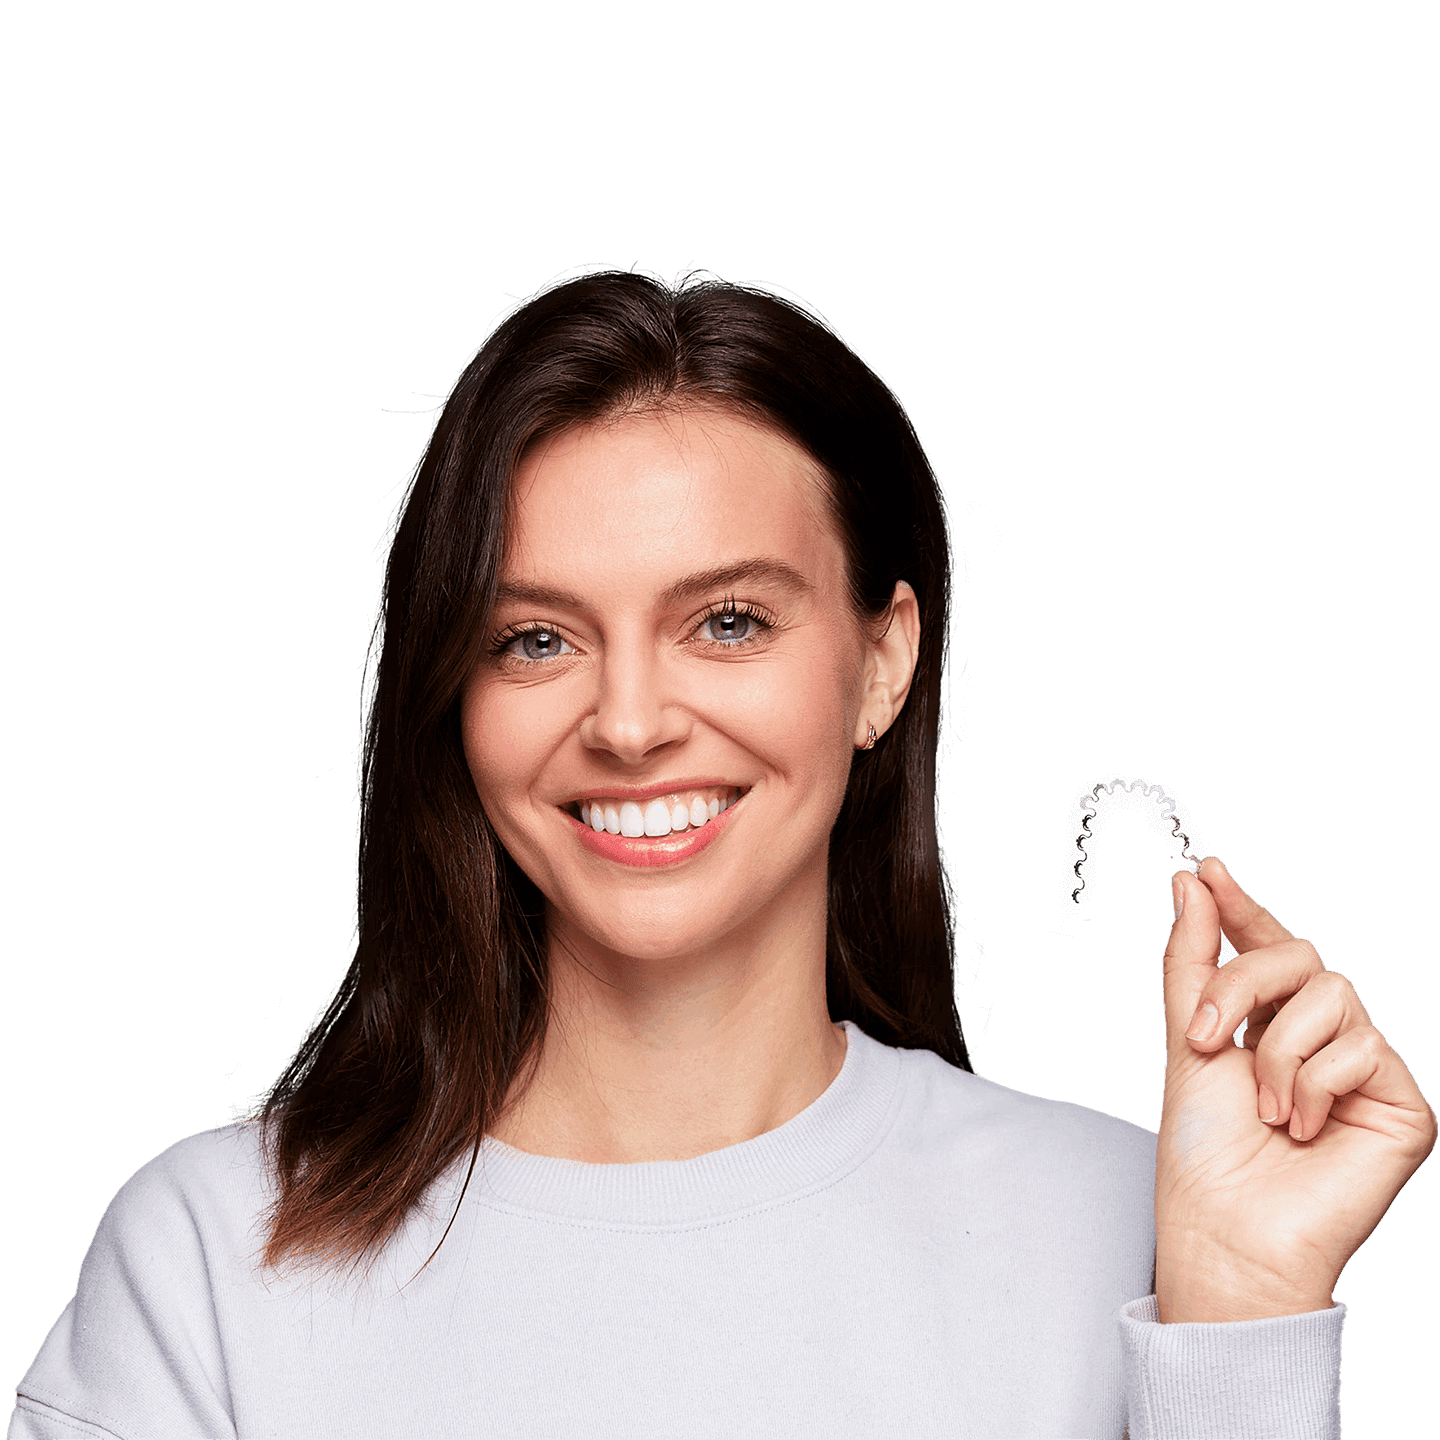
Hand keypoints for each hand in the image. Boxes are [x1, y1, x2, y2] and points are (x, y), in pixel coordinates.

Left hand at [1154, 857, 1436, 1322]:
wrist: (1224, 1229)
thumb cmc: (1204, 1150)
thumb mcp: (1188, 1039)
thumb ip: (1194, 961)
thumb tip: (1191, 884)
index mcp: (1270, 1020)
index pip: (1269, 945)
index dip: (1242, 907)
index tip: (1206, 871)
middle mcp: (1322, 1038)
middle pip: (1301, 955)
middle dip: (1243, 984)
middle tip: (1208, 1037)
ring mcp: (1364, 1070)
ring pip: (1332, 995)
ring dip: (1277, 1051)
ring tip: (1267, 1110)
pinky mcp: (1400, 1104)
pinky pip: (1362, 1047)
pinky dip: (1314, 1085)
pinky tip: (1304, 1130)